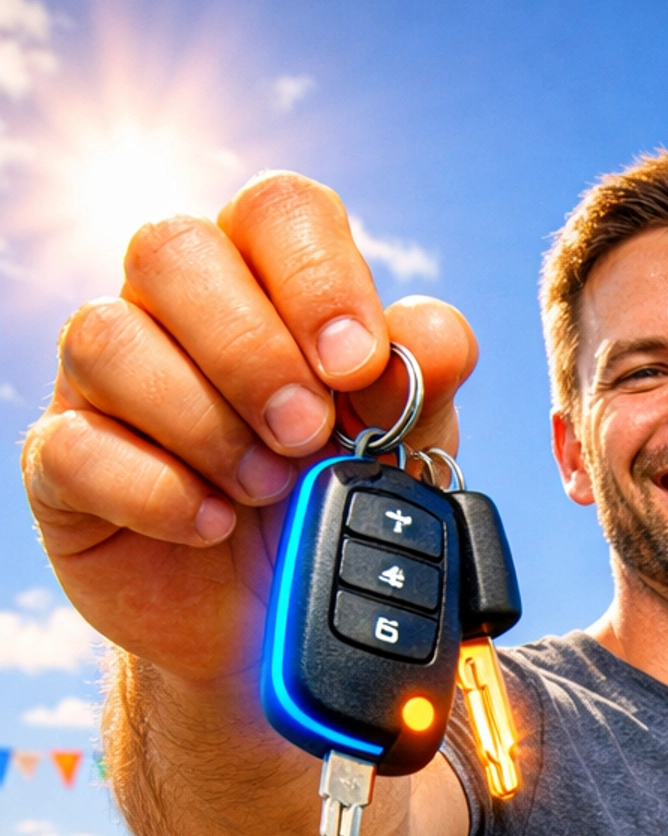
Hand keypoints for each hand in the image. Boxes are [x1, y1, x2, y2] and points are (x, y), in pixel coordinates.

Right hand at [21, 172, 477, 692]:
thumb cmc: (332, 503)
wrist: (278, 625)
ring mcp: (103, 381)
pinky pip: (72, 447)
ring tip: (263, 489)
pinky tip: (210, 525)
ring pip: (107, 337)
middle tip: (308, 435)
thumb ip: (423, 385)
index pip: (276, 210)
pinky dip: (153, 490)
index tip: (359, 363)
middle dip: (252, 349)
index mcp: (262, 276)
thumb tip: (437, 340)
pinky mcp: (62, 464)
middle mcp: (171, 307)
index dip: (318, 275)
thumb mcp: (404, 448)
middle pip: (172, 250)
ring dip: (200, 420)